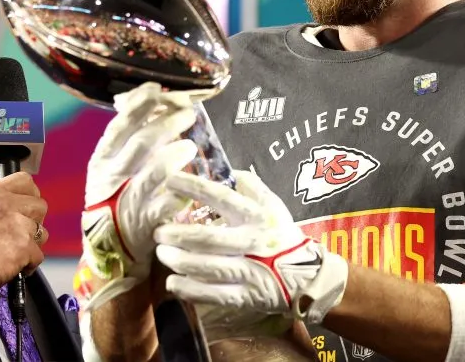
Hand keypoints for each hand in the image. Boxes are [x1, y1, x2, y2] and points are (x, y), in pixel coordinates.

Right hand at [0, 171, 47, 297]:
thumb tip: (20, 208)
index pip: (25, 180)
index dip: (30, 195)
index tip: (27, 208)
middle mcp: (6, 204)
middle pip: (40, 205)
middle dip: (34, 221)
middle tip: (21, 234)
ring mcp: (17, 224)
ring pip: (43, 232)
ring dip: (33, 244)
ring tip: (15, 252)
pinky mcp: (24, 246)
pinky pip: (39, 255)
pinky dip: (29, 264)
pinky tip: (15, 266)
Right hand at [78, 82, 198, 309]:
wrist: (111, 249)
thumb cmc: (117, 197)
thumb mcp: (113, 166)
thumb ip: (128, 138)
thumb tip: (148, 100)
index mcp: (102, 160)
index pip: (119, 126)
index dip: (139, 105)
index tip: (158, 90)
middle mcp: (111, 178)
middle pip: (141, 144)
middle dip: (167, 124)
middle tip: (187, 114)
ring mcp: (128, 202)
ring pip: (155, 172)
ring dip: (176, 155)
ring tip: (190, 146)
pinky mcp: (146, 224)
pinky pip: (168, 204)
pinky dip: (181, 191)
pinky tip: (191, 182)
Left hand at [154, 170, 348, 324]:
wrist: (306, 277)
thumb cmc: (283, 235)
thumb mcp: (273, 205)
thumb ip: (251, 185)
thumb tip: (227, 169)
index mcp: (257, 216)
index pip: (221, 197)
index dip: (194, 188)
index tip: (169, 180)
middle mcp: (252, 242)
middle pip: (207, 238)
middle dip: (177, 235)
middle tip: (158, 231)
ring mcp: (249, 271)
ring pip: (206, 267)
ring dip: (178, 260)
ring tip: (162, 253)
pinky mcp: (245, 296)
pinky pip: (212, 294)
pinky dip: (189, 289)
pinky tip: (173, 282)